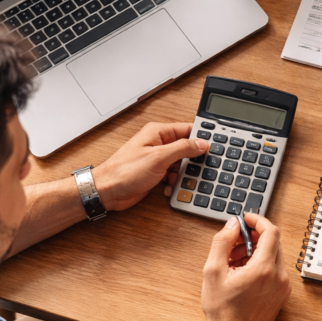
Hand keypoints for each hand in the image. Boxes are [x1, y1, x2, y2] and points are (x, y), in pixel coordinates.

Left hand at [94, 122, 208, 210]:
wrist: (108, 191)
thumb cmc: (125, 171)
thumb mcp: (159, 157)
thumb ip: (182, 148)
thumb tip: (201, 143)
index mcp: (158, 132)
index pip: (187, 129)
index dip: (201, 137)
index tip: (214, 146)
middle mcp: (158, 143)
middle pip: (186, 148)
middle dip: (192, 160)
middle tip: (200, 168)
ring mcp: (157, 159)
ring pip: (180, 164)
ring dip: (182, 174)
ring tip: (177, 180)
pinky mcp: (155, 173)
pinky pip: (172, 175)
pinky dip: (174, 183)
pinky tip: (168, 187)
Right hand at [200, 213, 289, 320]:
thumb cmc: (222, 311)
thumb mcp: (213, 271)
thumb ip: (222, 242)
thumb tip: (232, 225)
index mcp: (264, 269)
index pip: (270, 232)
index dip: (258, 220)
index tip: (246, 219)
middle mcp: (279, 277)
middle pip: (273, 243)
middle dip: (254, 237)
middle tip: (235, 241)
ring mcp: (282, 287)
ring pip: (273, 257)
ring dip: (256, 251)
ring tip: (234, 260)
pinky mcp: (281, 295)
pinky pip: (274, 271)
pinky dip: (260, 265)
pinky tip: (242, 273)